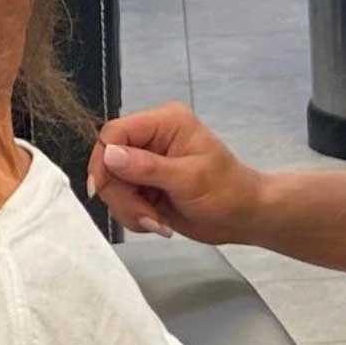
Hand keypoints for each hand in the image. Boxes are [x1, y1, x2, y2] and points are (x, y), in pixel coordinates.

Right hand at [86, 102, 267, 243]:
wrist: (243, 216)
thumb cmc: (225, 191)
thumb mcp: (188, 179)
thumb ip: (147, 167)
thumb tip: (109, 154)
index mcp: (165, 122)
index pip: (116, 132)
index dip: (103, 159)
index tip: (102, 190)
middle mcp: (152, 137)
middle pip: (109, 162)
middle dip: (122, 195)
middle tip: (147, 217)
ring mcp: (147, 162)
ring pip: (112, 185)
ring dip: (129, 210)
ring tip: (157, 222)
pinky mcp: (146, 184)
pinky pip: (123, 200)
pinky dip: (135, 215)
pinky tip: (158, 222)